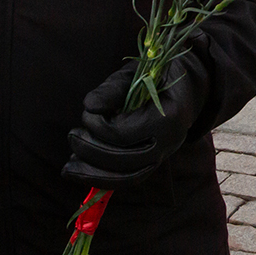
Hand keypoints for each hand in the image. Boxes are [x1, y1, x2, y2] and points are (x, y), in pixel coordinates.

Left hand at [62, 57, 207, 189]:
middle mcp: (169, 142)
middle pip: (124, 160)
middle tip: (72, 136)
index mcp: (168, 117)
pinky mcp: (153, 163)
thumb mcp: (135, 75)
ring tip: (69, 164)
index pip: (124, 133)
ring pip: (126, 177)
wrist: (186, 88)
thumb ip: (112, 89)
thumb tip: (89, 106)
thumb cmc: (157, 77)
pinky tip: (80, 172)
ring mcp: (163, 155)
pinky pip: (128, 179)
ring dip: (93, 173)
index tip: (86, 113)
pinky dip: (103, 179)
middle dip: (91, 151)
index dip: (98, 126)